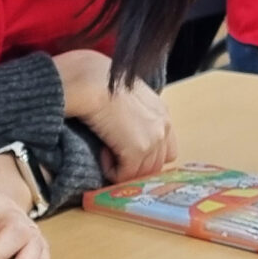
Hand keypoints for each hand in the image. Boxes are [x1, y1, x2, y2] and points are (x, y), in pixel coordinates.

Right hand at [53, 49, 176, 181]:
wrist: (92, 83)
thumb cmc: (101, 83)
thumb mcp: (128, 95)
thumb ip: (135, 112)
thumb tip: (125, 127)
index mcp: (162, 112)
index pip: (166, 149)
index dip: (147, 156)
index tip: (127, 153)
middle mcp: (164, 126)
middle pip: (156, 165)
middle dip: (136, 166)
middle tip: (115, 157)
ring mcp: (153, 140)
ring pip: (141, 173)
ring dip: (123, 169)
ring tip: (105, 152)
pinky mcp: (138, 150)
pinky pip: (126, 175)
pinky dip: (112, 171)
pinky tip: (102, 153)